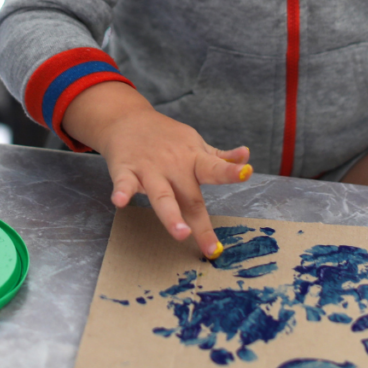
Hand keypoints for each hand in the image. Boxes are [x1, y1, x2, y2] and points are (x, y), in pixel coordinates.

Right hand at [62, 81, 252, 256]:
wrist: (128, 119)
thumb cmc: (167, 138)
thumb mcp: (195, 144)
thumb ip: (219, 157)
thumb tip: (246, 157)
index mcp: (192, 159)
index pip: (215, 167)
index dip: (231, 171)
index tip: (247, 173)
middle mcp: (174, 166)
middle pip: (189, 197)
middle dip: (201, 223)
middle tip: (212, 248)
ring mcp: (149, 169)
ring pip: (161, 196)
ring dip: (171, 215)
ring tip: (181, 233)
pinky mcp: (125, 171)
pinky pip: (124, 184)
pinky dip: (121, 192)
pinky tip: (120, 202)